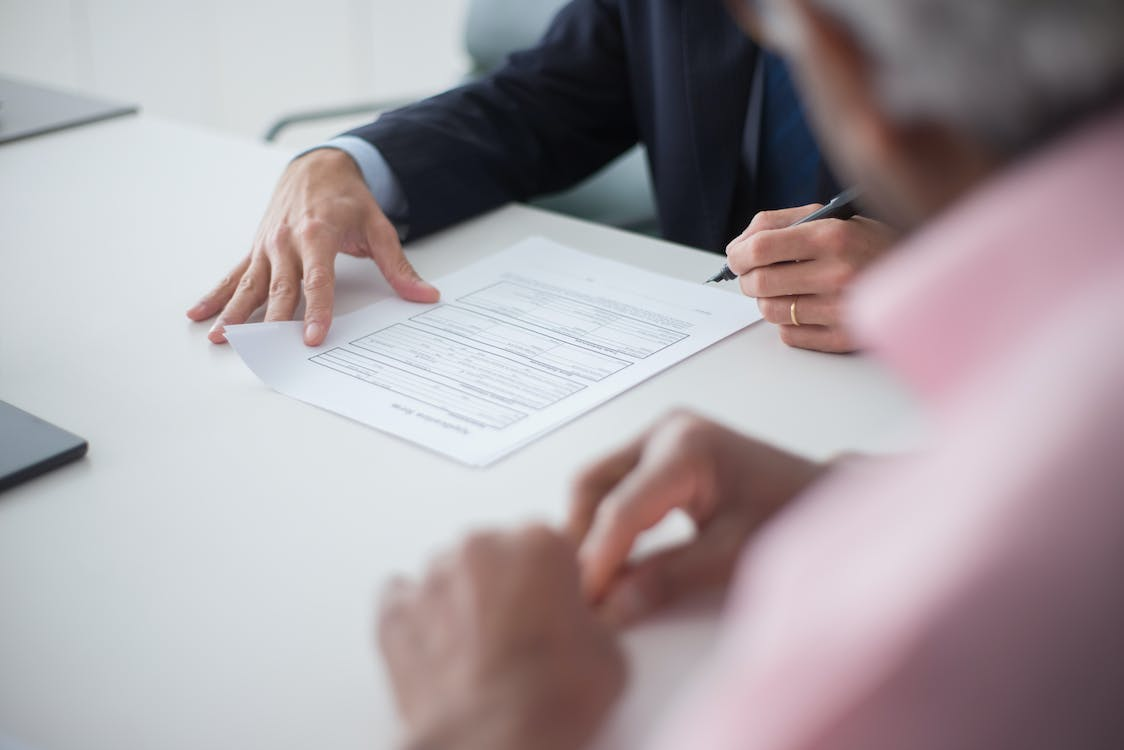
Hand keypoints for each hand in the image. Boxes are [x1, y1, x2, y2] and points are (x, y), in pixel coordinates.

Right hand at [186, 148, 439, 345]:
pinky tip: (200, 314)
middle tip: (267, 351)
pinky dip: (216, 295)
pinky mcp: (256, 249)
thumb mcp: (378, 227)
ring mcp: (267, 246)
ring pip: (250, 285)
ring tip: (222, 338)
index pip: (317, 280)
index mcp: (317, 234)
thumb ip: (398, 266)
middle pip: (280, 288)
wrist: (317, 166)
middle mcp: (286, 241)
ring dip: (235, 313)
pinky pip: (234, 275)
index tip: (313, 337)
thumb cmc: (347, 199)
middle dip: (273, 322)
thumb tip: (424, 295)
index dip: (316, 310)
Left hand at [378, 526, 625, 749]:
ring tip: (479, 650)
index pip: (548, 543)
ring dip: (463, 599)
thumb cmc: (550, 702)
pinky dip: (419, 618)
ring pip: (450, 573)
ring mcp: (432, 576)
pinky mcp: (394, 610)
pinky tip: (440, 650)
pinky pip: (403, 599)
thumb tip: (586, 621)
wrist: (493, 744)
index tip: (556, 607)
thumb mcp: (610, 652)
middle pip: (496, 551)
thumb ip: (593, 616)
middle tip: (519, 635)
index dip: (554, 580)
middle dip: (507, 584)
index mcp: (539, 542)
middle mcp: (482, 546)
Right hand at [569, 412, 824, 625]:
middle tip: (581, 592)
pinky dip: (609, 521)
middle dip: (581, 537)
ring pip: (597, 483)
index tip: (583, 603)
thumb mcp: (731, 555)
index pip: (621, 508)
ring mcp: (661, 436)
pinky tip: (615, 560)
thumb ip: (665, 580)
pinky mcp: (661, 451)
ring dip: (590, 530)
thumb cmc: (791, 516)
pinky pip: (616, 484)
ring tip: (596, 580)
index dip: (596, 559)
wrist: (824, 495)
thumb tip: (609, 610)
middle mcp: (665, 430)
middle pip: (592, 483)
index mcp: (686, 447)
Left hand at [726, 206, 895, 352]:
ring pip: (771, 311)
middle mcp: (837, 273)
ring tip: (787, 289)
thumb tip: (738, 247)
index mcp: (832, 236)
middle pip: (759, 284)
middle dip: (748, 279)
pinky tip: (808, 308)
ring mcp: (841, 309)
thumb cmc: (868, 243)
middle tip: (756, 275)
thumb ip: (779, 224)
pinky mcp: (844, 337)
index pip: (759, 249)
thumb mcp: (831, 218)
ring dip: (769, 301)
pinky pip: (790, 335)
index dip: (737, 255)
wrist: (923, 275)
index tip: (736, 258)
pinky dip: (790, 323)